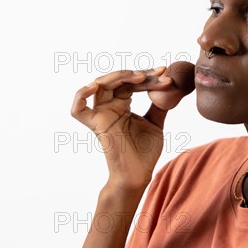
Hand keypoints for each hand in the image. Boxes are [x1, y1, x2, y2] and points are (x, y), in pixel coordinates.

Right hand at [71, 67, 188, 192]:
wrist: (139, 174)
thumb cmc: (145, 152)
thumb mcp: (155, 122)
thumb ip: (158, 105)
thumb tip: (170, 86)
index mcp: (121, 104)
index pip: (130, 82)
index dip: (147, 76)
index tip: (165, 73)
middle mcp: (109, 107)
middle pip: (117, 80)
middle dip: (138, 74)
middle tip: (158, 73)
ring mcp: (101, 114)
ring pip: (100, 85)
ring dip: (120, 76)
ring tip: (141, 77)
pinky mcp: (97, 125)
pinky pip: (78, 109)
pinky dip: (81, 95)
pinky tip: (95, 86)